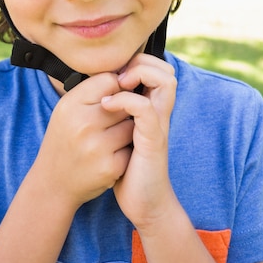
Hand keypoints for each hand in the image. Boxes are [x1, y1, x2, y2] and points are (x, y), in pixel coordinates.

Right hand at [33, 73, 134, 209]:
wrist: (52, 183)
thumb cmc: (64, 138)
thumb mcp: (66, 109)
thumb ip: (91, 90)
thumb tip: (122, 74)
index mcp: (71, 104)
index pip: (109, 79)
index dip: (114, 88)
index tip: (109, 99)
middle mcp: (83, 124)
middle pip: (124, 102)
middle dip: (121, 110)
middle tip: (107, 123)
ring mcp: (98, 147)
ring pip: (132, 125)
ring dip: (126, 130)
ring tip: (110, 138)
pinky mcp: (110, 167)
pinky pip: (131, 147)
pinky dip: (126, 151)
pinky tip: (111, 154)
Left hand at [100, 53, 176, 228]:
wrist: (142, 202)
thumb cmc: (126, 167)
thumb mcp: (120, 133)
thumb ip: (117, 112)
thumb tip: (97, 91)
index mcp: (152, 107)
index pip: (156, 69)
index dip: (137, 60)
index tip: (112, 70)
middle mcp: (160, 111)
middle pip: (165, 69)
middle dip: (142, 61)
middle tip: (119, 74)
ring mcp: (158, 124)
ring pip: (164, 81)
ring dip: (139, 74)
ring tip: (117, 84)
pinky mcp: (153, 140)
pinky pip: (146, 108)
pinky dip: (125, 99)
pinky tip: (107, 104)